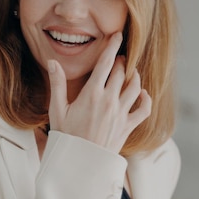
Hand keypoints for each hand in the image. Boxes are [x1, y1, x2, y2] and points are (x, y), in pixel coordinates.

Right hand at [47, 32, 151, 152]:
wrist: (79, 163)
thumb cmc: (65, 137)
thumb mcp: (56, 109)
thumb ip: (57, 84)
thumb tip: (52, 62)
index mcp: (91, 94)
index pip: (106, 63)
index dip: (112, 46)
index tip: (117, 35)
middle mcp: (109, 101)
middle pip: (121, 72)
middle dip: (121, 61)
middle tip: (119, 58)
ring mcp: (120, 114)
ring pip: (135, 87)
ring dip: (134, 76)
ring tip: (130, 72)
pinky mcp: (128, 127)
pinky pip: (144, 109)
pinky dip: (146, 99)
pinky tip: (142, 94)